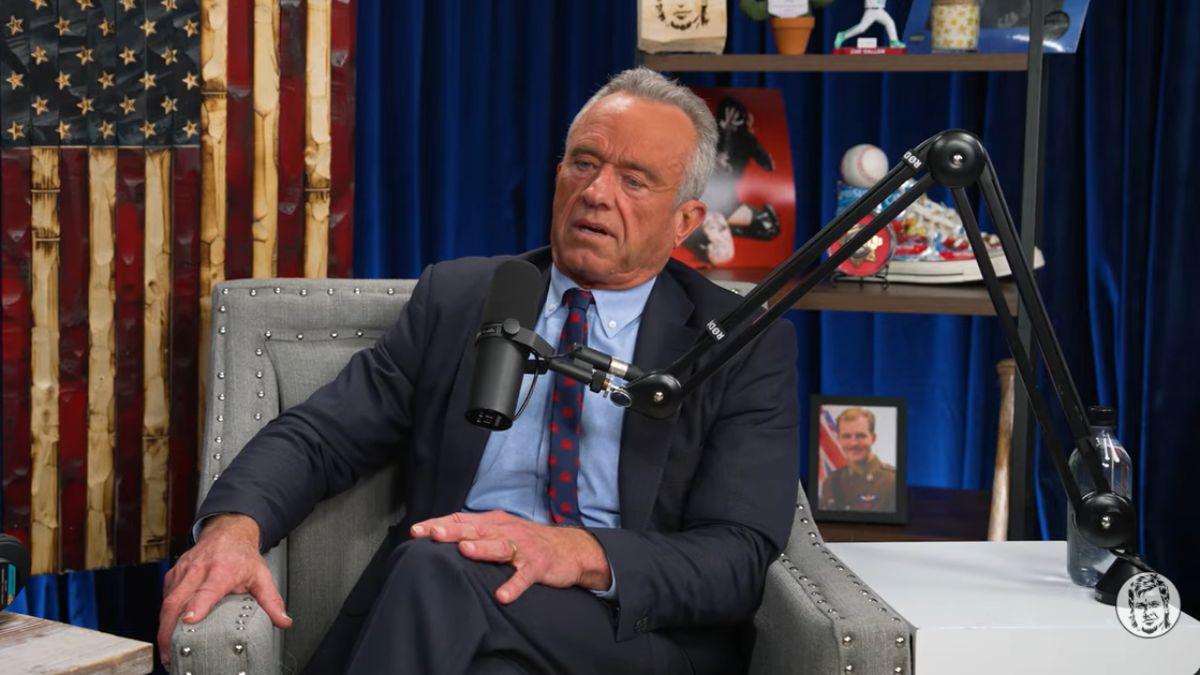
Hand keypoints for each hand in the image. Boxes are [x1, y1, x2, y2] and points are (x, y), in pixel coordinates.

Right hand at [157, 514, 292, 669]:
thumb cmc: (242, 555)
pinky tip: (167, 631)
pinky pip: (164, 597)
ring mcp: (183, 571)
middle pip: (176, 600)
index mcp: (222, 570)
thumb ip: (271, 601)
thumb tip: (283, 622)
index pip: (207, 590)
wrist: (228, 531)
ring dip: (163, 626)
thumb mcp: (262, 576)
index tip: (190, 621)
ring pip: (166, 601)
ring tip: (166, 650)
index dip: (197, 606)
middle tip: (169, 652)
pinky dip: (164, 616)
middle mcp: (198, 569)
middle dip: (168, 629)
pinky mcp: (173, 574)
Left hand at [410, 511, 611, 603]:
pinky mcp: (539, 566)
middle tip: (433, 534)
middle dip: (454, 532)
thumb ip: (475, 533)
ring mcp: (523, 548)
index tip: (415, 531)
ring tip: (464, 551)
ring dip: (482, 549)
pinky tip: (502, 596)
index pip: (462, 519)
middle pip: (477, 530)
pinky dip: (513, 586)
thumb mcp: (501, 530)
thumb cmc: (528, 541)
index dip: (439, 524)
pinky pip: (524, 576)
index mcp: (494, 522)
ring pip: (500, 547)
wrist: (570, 549)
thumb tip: (439, 536)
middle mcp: (506, 531)